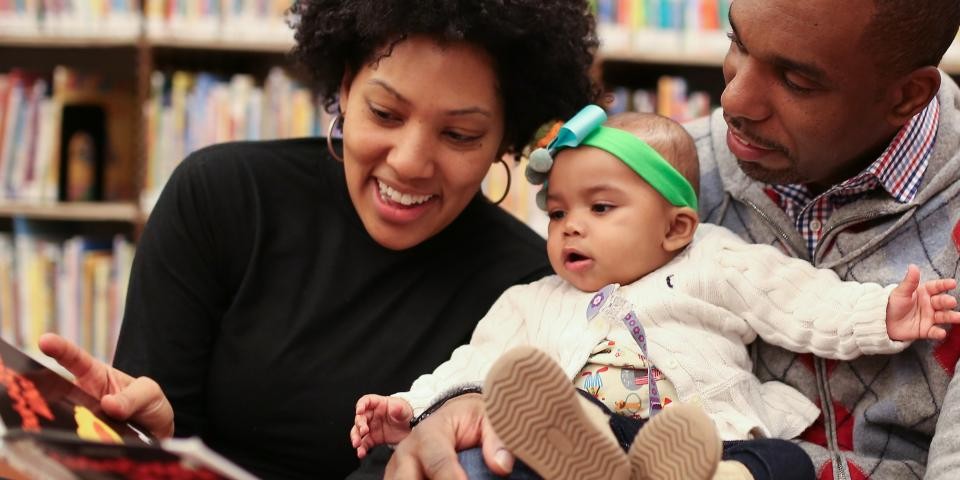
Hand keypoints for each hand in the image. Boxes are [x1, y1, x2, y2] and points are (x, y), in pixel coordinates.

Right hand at [37, 333, 174, 438]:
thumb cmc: (148, 404)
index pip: (75, 360)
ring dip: (67, 425)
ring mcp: (83, 421)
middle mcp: (82, 398)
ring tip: (74, 427)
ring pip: (64, 421)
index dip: (60, 349)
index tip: (45, 341)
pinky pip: (77, 444)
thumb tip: (108, 404)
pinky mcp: (87, 442)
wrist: (156, 433)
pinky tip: (85, 452)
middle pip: (57, 392)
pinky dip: (80, 448)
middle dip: (44, 391)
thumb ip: (133, 397)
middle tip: (35, 393)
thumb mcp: (148, 392)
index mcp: (95, 376)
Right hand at [350, 394, 412, 457]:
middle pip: (360, 418)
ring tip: (357, 444)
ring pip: (358, 431)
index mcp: (379, 404)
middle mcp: (373, 415)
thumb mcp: (404, 410)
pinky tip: (361, 453)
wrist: (411, 427)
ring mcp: (372, 427)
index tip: (359, 411)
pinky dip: (362, 448)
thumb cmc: (406, 414)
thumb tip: (393, 408)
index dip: (361, 405)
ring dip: (356, 437)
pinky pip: (365, 443)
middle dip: (359, 424)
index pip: (366, 401)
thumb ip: (398, 409)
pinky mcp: (373, 438)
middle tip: (363, 431)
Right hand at [385, 393, 512, 479]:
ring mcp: (397, 468)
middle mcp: (407, 451)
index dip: (452, 479)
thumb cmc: (471, 418)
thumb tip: (501, 465)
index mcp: (429, 432)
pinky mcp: (397, 478)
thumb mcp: (488, 417)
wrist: (454, 416)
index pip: (438, 463)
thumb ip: (496, 439)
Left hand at [886, 265, 959, 340]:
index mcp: (924, 292)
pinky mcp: (926, 330)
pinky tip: (941, 333)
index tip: (952, 283)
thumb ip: (909, 281)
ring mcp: (930, 317)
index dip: (944, 284)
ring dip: (951, 317)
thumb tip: (913, 266)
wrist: (884, 321)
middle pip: (942, 301)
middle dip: (947, 301)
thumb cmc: (893, 303)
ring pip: (943, 316)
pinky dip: (938, 332)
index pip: (936, 287)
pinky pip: (934, 331)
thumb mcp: (900, 292)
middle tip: (951, 301)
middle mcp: (930, 304)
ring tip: (958, 317)